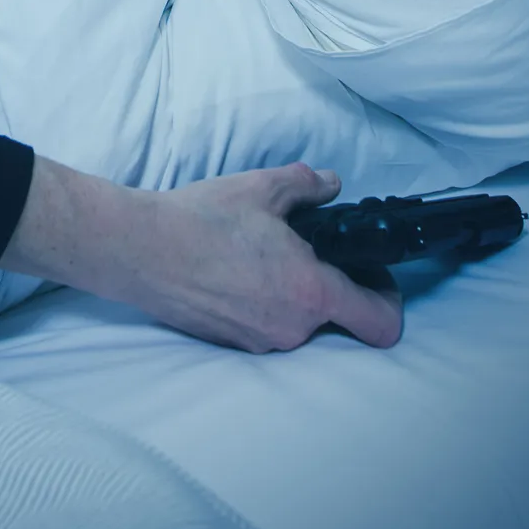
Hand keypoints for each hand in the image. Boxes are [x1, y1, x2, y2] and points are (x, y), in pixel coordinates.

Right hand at [122, 162, 402, 352]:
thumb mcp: (262, 187)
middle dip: (329, 285)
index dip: (389, 298)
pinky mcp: (232, 344)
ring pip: (298, 321)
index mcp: (310, 292)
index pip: (380, 321)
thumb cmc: (201, 219)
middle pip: (337, 318)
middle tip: (306, 247)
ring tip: (262, 254)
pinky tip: (237, 271)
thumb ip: (308, 186)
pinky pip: (266, 326)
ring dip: (293, 294)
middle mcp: (291, 328)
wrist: (139, 249)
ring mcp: (260, 341)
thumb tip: (331, 185)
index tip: (375, 275)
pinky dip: (264, 303)